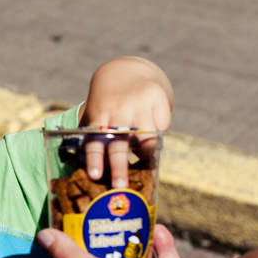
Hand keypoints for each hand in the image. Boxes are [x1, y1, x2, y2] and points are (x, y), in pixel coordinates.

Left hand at [80, 57, 172, 184]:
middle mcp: (118, 111)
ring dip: (145, 152)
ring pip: (147, 140)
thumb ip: (98, 141)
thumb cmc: (109, 105)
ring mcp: (139, 105)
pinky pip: (162, 127)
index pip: (95, 142)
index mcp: (99, 117)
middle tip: (120, 187)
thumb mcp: (99, 116)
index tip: (95, 176)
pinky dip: (158, 132)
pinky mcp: (158, 99)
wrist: (126, 71)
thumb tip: (99, 179)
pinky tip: (152, 127)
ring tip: (143, 155)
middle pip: (119, 145)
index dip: (95, 159)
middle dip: (120, 168)